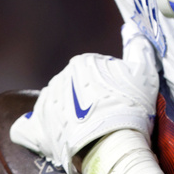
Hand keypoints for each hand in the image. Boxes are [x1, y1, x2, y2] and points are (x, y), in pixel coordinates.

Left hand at [10, 27, 159, 173]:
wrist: (114, 144)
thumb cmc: (131, 106)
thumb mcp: (144, 73)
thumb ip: (138, 48)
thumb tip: (132, 29)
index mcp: (82, 63)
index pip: (96, 72)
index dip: (111, 87)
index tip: (121, 101)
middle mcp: (59, 78)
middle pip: (76, 89)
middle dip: (89, 101)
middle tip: (108, 118)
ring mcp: (46, 103)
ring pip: (58, 105)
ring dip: (69, 116)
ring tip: (89, 133)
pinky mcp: (37, 128)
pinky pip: (29, 127)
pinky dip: (40, 131)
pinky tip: (54, 137)